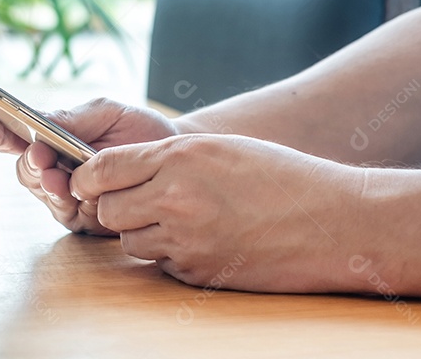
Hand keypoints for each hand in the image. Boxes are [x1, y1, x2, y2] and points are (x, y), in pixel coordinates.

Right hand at [0, 98, 179, 235]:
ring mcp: (65, 195)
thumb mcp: (107, 112)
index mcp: (51, 138)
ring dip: (44, 183)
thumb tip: (37, 120)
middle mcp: (52, 168)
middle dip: (27, 160)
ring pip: (41, 192)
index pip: (14, 136)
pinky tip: (69, 192)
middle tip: (36, 153)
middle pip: (24, 168)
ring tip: (53, 174)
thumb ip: (73, 117)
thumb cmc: (138, 130)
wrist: (174, 157)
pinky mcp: (83, 218)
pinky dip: (65, 202)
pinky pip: (65, 213)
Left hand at [69, 134, 366, 292]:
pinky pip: (162, 264)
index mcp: (179, 156)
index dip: (88, 178)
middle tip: (139, 204)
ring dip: (144, 233)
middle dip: (116, 208)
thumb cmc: (280, 176)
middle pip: (109, 210)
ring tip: (181, 221)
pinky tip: (206, 240)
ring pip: (130, 242)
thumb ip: (167, 158)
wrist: (332, 221)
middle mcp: (175, 196)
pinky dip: (173, 255)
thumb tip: (116, 171)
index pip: (102, 169)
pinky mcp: (199, 272)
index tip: (89, 183)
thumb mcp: (220, 149)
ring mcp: (186, 239)